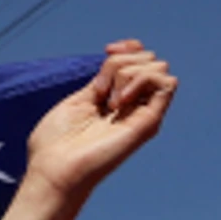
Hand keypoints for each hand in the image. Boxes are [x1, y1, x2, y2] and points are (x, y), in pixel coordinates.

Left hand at [23, 39, 174, 202]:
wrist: (54, 171)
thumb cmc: (54, 145)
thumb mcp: (76, 101)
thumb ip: (101, 81)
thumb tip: (117, 60)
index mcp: (114, 98)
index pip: (139, 58)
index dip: (128, 48)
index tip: (107, 49)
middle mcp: (132, 104)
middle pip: (148, 58)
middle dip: (120, 62)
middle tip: (99, 92)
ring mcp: (142, 113)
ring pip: (158, 67)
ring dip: (128, 73)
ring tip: (109, 102)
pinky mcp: (150, 122)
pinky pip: (167, 84)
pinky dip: (142, 81)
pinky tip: (120, 102)